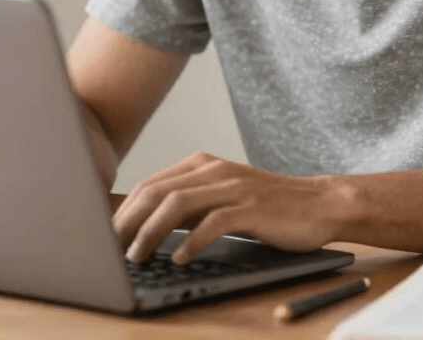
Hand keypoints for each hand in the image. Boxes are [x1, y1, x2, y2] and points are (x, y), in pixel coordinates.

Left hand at [113, 151, 347, 263]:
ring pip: (178, 204)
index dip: (123, 211)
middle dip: (128, 222)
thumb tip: (145, 226)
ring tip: (137, 257)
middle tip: (110, 250)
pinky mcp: (251, 207)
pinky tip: (180, 259)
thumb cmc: (266, 208)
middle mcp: (213, 170)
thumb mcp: (221, 198)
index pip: (150, 184)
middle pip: (157, 191)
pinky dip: (191, 241)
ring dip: (151, 232)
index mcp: (202, 164)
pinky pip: (213, 222)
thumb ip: (189, 205)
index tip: (104, 237)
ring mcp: (232, 187)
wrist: (318, 203)